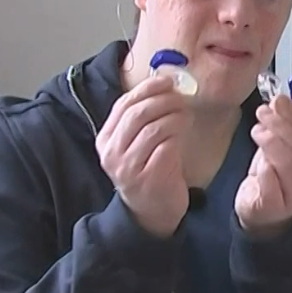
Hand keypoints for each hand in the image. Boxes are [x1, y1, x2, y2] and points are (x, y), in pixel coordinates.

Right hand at [96, 75, 191, 236]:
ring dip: (175, 116)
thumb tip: (165, 84)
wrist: (152, 211)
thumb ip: (144, 117)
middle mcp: (112, 153)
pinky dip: (178, 135)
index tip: (167, 81)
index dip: (147, 89)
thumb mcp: (138, 143)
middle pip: (138, 114)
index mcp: (106, 139)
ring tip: (185, 115)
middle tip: (181, 98)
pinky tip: (183, 134)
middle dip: (164, 100)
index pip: (123, 104)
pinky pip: (166, 147)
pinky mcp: (149, 178)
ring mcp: (129, 167)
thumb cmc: (150, 169)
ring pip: (154, 128)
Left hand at [235, 95, 291, 235]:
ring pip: (287, 163)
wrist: (262, 212)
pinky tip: (258, 161)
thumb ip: (286, 125)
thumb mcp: (283, 147)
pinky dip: (264, 168)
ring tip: (258, 132)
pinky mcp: (274, 206)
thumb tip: (282, 101)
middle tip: (264, 114)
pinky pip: (271, 182)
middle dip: (280, 126)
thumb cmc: (274, 180)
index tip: (278, 102)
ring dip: (271, 142)